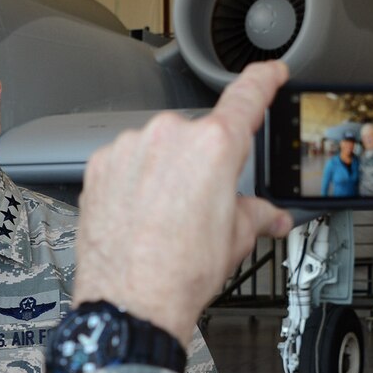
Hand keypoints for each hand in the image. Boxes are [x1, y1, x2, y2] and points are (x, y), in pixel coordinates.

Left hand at [75, 61, 295, 337]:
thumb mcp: (236, 238)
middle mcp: (170, 136)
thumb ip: (256, 214)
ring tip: (166, 218)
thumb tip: (272, 216)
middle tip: (203, 204)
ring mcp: (131, 148)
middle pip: (197, 136)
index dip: (264, 80)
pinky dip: (135, 182)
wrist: (131, 300)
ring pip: (159, 149)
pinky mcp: (101, 165)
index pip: (247, 96)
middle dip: (203, 164)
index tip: (271, 72)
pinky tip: (140, 214)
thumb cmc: (181, 272)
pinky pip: (127, 163)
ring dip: (166, 173)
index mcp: (215, 146)